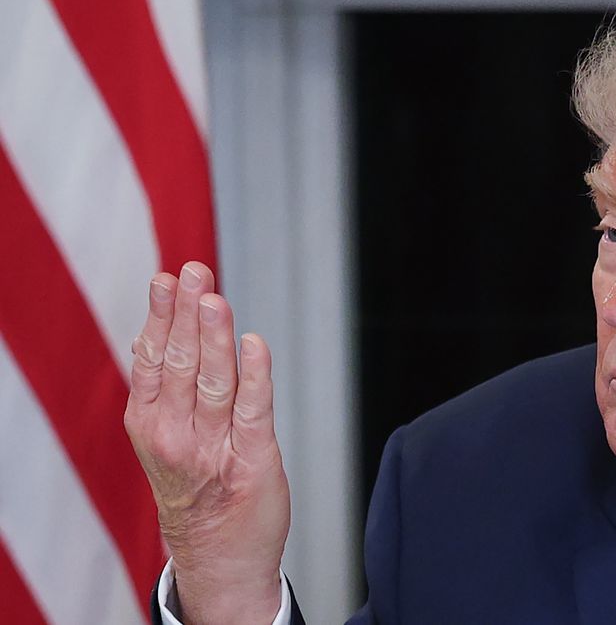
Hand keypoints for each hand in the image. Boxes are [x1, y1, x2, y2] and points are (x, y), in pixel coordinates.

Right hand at [124, 261, 289, 623]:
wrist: (218, 554)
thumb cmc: (196, 484)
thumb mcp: (164, 434)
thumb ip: (166, 385)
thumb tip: (161, 326)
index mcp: (149, 422)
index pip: (152, 358)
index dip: (162, 316)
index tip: (169, 277)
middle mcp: (175, 435)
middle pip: (181, 363)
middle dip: (189, 315)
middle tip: (195, 271)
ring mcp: (212, 449)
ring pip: (214, 382)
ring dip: (216, 337)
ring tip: (216, 298)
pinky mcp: (252, 461)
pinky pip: (253, 412)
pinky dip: (255, 376)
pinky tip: (255, 345)